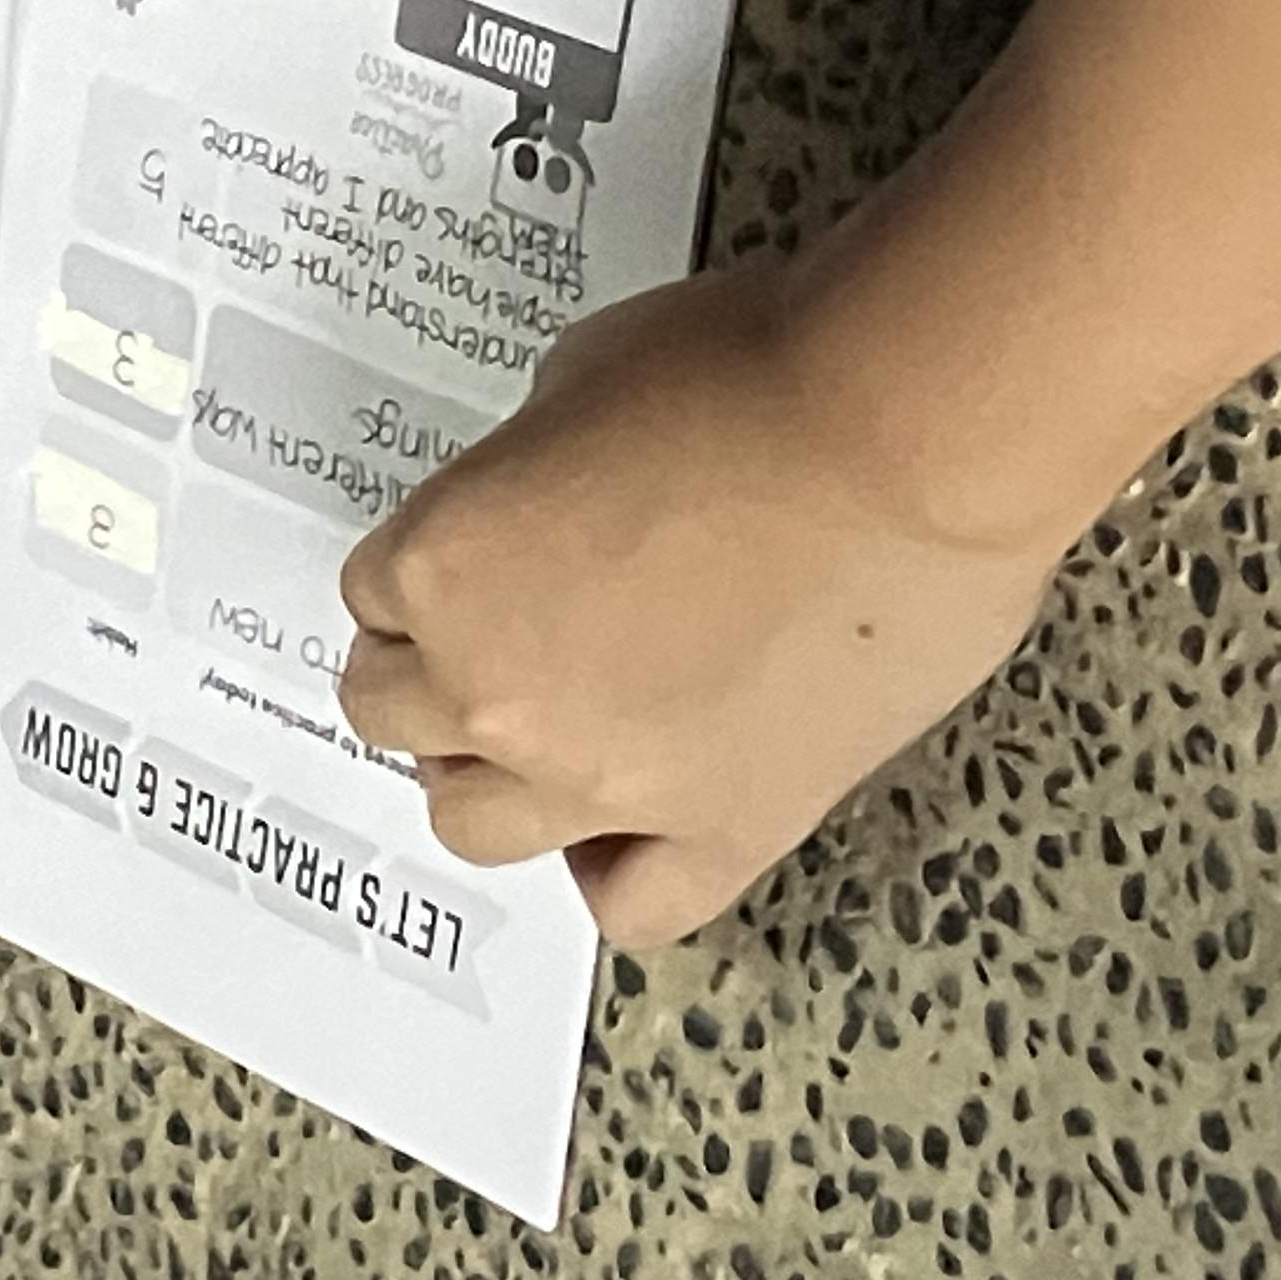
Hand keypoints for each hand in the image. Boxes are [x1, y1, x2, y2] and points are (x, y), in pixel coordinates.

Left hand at [335, 262, 1068, 946]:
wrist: (907, 436)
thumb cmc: (751, 373)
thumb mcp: (580, 373)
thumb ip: (529, 460)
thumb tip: (549, 489)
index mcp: (445, 566)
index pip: (373, 594)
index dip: (427, 568)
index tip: (476, 554)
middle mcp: (501, 691)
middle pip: (398, 714)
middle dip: (432, 669)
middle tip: (495, 633)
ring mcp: (612, 779)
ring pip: (476, 824)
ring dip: (492, 775)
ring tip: (548, 726)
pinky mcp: (735, 826)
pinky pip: (634, 905)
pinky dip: (615, 870)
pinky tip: (632, 821)